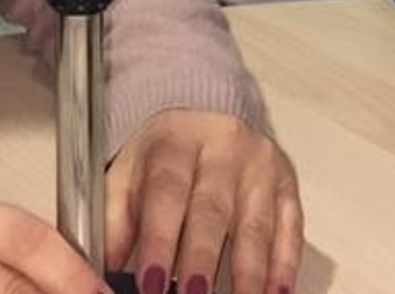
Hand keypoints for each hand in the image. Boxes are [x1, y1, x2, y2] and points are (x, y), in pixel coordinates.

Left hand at [105, 109, 301, 293]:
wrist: (204, 117)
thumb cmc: (163, 157)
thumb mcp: (128, 174)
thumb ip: (114, 221)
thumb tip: (104, 268)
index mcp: (175, 142)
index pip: (166, 192)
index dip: (159, 241)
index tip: (151, 283)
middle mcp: (221, 148)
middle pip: (211, 210)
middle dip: (201, 261)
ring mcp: (258, 166)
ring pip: (255, 224)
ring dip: (247, 274)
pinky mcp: (286, 184)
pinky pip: (290, 228)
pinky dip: (284, 266)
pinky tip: (277, 293)